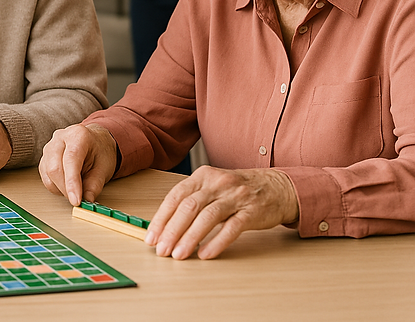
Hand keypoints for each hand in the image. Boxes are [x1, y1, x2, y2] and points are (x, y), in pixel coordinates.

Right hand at [38, 123, 117, 205]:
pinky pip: (45, 177)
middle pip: (55, 167)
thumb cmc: (99, 151)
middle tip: (78, 200)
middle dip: (66, 189)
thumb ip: (95, 184)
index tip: (76, 200)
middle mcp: (60, 138)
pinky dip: (56, 186)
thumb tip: (87, 200)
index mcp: (78, 135)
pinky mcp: (44, 159)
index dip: (72, 182)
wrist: (94, 143)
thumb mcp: (104, 167)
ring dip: (61, 188)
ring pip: (48, 174)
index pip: (71, 159)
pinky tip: (67, 185)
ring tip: (76, 189)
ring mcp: (49, 147)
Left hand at [145, 166, 299, 259]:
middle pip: (189, 206)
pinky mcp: (252, 211)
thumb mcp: (212, 188)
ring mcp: (236, 196)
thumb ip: (191, 202)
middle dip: (172, 230)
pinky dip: (217, 242)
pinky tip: (205, 253)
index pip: (176, 196)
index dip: (162, 218)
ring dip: (190, 238)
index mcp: (203, 176)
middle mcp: (217, 183)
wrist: (278, 187)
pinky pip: (232, 228)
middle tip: (162, 249)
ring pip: (207, 217)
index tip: (151, 237)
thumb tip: (166, 227)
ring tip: (179, 254)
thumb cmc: (238, 190)